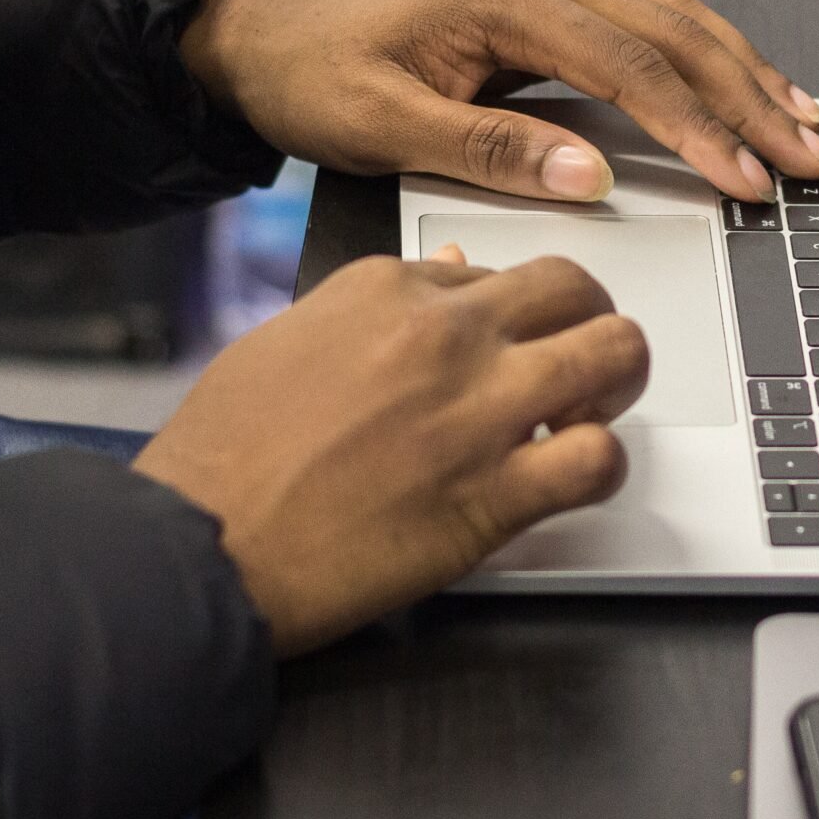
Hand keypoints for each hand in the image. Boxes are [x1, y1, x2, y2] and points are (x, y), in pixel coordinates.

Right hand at [133, 250, 647, 655]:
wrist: (201, 548)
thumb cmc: (222, 459)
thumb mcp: (284, 342)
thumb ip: (371, 310)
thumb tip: (446, 274)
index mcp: (385, 290)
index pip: (490, 270)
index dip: (507, 315)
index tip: (499, 347)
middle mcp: (443, 336)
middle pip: (573, 287)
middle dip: (587, 321)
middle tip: (577, 363)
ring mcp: (477, 411)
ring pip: (614, 352)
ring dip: (617, 382)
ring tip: (591, 413)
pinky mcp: (495, 495)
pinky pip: (601, 459)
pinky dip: (604, 466)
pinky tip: (572, 479)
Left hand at [178, 0, 818, 203]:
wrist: (264, 35)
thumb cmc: (315, 75)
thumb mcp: (384, 126)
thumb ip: (489, 149)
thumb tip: (591, 173)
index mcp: (509, 3)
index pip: (632, 67)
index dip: (699, 126)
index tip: (746, 177)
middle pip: (675, 36)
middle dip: (750, 99)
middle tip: (809, 158)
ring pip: (675, 22)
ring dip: (745, 72)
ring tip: (805, 122)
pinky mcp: (548, 14)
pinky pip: (649, 27)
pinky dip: (707, 58)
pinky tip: (742, 87)